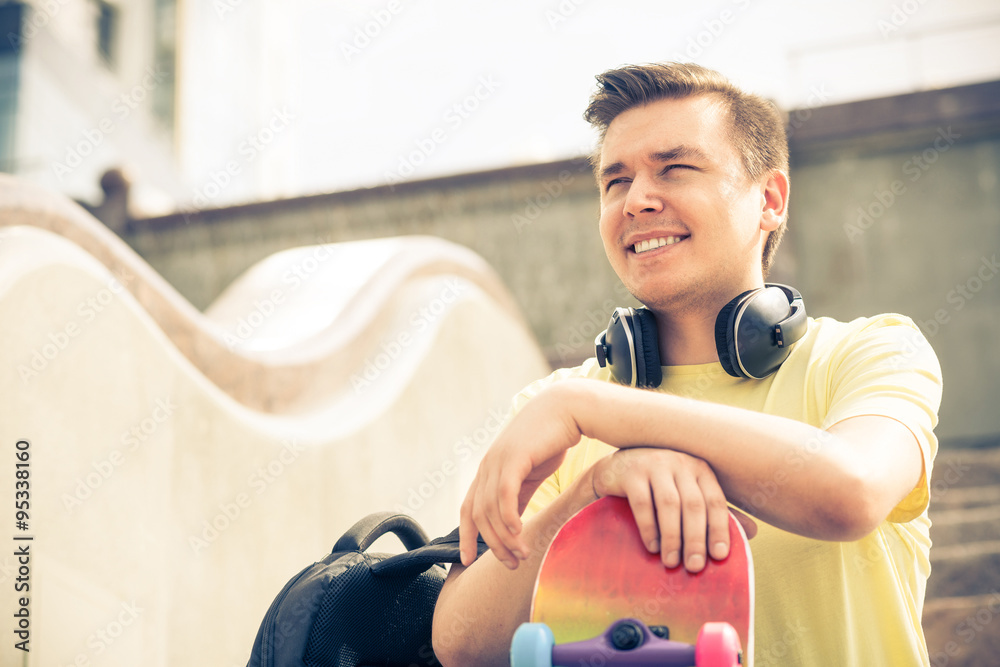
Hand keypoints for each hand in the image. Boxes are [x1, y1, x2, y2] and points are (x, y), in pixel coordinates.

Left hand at [458, 383, 583, 568]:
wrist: (567, 409)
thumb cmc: (551, 439)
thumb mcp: (530, 473)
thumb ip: (519, 495)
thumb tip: (514, 523)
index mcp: (489, 470)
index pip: (468, 507)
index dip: (466, 535)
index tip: (466, 560)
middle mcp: (488, 465)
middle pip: (478, 514)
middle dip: (492, 544)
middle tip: (510, 564)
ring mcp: (498, 460)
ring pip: (491, 508)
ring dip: (505, 537)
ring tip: (522, 555)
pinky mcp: (514, 457)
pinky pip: (505, 493)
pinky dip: (508, 516)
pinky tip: (518, 532)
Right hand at [591, 448, 756, 571]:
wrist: (615, 469)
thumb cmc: (658, 485)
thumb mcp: (689, 494)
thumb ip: (715, 511)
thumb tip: (754, 531)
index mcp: (700, 468)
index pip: (716, 501)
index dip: (720, 529)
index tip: (720, 557)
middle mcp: (680, 462)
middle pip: (693, 504)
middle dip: (696, 539)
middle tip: (695, 567)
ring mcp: (654, 464)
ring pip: (669, 504)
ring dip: (672, 537)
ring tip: (671, 562)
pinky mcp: (630, 472)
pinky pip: (642, 503)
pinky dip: (649, 527)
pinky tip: (652, 547)